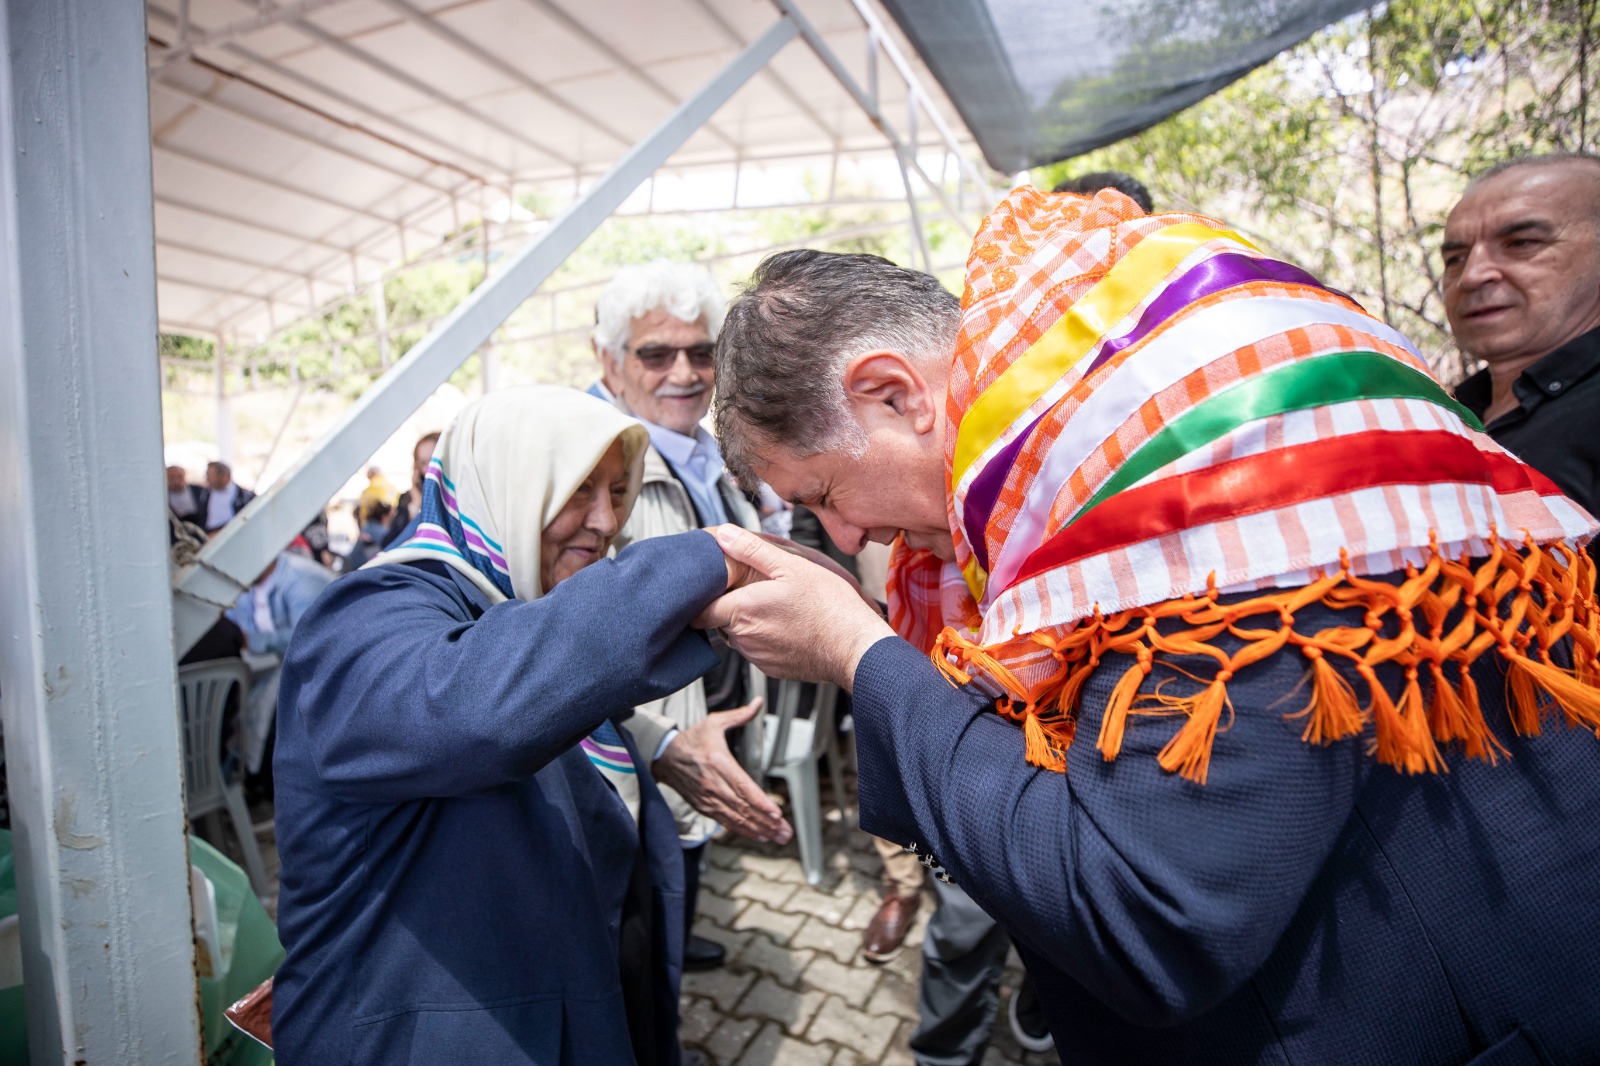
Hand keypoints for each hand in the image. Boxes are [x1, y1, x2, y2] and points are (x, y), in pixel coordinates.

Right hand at [652, 697, 793, 844]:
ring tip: (778, 837)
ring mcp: (708, 798)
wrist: (664, 757)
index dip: (760, 802)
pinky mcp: (704, 807)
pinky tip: (759, 835)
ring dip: (759, 829)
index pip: (743, 786)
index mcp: (718, 762)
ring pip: (737, 818)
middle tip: (785, 832)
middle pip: (743, 807)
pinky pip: (726, 822)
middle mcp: (713, 784)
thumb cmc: (692, 740)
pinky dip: (743, 830)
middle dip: (766, 822)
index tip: (776, 813)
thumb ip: (739, 715)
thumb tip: (758, 703)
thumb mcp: (714, 722)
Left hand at [696, 525, 894, 689]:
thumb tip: (723, 535)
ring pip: (739, 636)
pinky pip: (757, 650)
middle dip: (728, 606)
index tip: (711, 588)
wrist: (855, 647)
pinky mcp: (772, 669)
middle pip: (718, 622)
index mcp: (742, 610)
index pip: (699, 611)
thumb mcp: (791, 565)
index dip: (702, 598)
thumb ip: (751, 550)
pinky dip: (766, 638)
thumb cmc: (828, 606)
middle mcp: (744, 638)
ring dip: (748, 622)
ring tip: (775, 607)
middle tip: (753, 589)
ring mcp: (758, 656)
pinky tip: (787, 625)